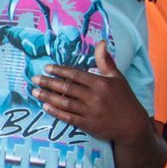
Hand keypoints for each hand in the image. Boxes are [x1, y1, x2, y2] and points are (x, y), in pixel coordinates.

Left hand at [32, 41, 150, 142]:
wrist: (132, 125)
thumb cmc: (124, 98)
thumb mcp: (117, 78)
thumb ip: (105, 60)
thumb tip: (101, 42)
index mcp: (101, 84)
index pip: (76, 74)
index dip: (60, 70)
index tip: (47, 67)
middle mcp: (94, 97)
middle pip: (67, 88)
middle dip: (48, 83)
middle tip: (34, 79)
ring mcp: (90, 112)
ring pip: (65, 103)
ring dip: (48, 97)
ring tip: (34, 92)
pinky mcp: (88, 125)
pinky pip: (68, 118)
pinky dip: (56, 112)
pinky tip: (45, 107)